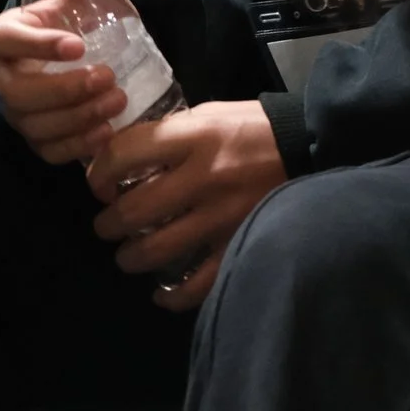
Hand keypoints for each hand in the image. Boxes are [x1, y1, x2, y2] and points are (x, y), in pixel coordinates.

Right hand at [0, 0, 127, 164]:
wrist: (108, 55)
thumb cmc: (90, 17)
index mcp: (8, 34)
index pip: (3, 39)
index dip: (36, 45)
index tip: (78, 46)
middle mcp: (4, 76)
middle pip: (17, 92)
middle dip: (63, 89)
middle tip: (107, 76)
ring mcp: (19, 112)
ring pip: (34, 125)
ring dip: (77, 117)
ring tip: (117, 101)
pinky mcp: (39, 139)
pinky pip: (49, 151)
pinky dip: (77, 145)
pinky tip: (107, 131)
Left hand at [89, 100, 284, 310]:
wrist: (311, 146)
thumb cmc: (253, 128)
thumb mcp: (207, 114)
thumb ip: (168, 137)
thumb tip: (122, 160)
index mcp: (194, 136)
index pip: (126, 154)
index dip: (99, 172)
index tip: (98, 184)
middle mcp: (204, 177)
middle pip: (134, 210)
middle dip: (108, 223)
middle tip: (108, 225)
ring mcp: (223, 217)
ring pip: (156, 250)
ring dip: (130, 257)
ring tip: (128, 255)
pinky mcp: (241, 244)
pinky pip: (198, 284)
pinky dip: (172, 296)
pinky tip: (161, 293)